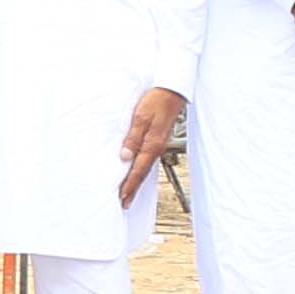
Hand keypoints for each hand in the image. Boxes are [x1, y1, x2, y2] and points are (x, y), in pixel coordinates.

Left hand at [117, 85, 184, 203]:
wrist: (172, 90)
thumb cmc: (156, 100)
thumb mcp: (141, 117)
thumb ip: (132, 138)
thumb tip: (124, 157)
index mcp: (152, 144)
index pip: (138, 170)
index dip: (129, 185)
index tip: (122, 197)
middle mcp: (156, 148)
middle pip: (142, 173)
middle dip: (133, 189)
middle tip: (124, 203)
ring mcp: (158, 145)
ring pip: (145, 168)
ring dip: (136, 181)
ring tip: (128, 193)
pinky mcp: (157, 140)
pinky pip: (148, 160)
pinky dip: (140, 170)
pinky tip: (136, 172)